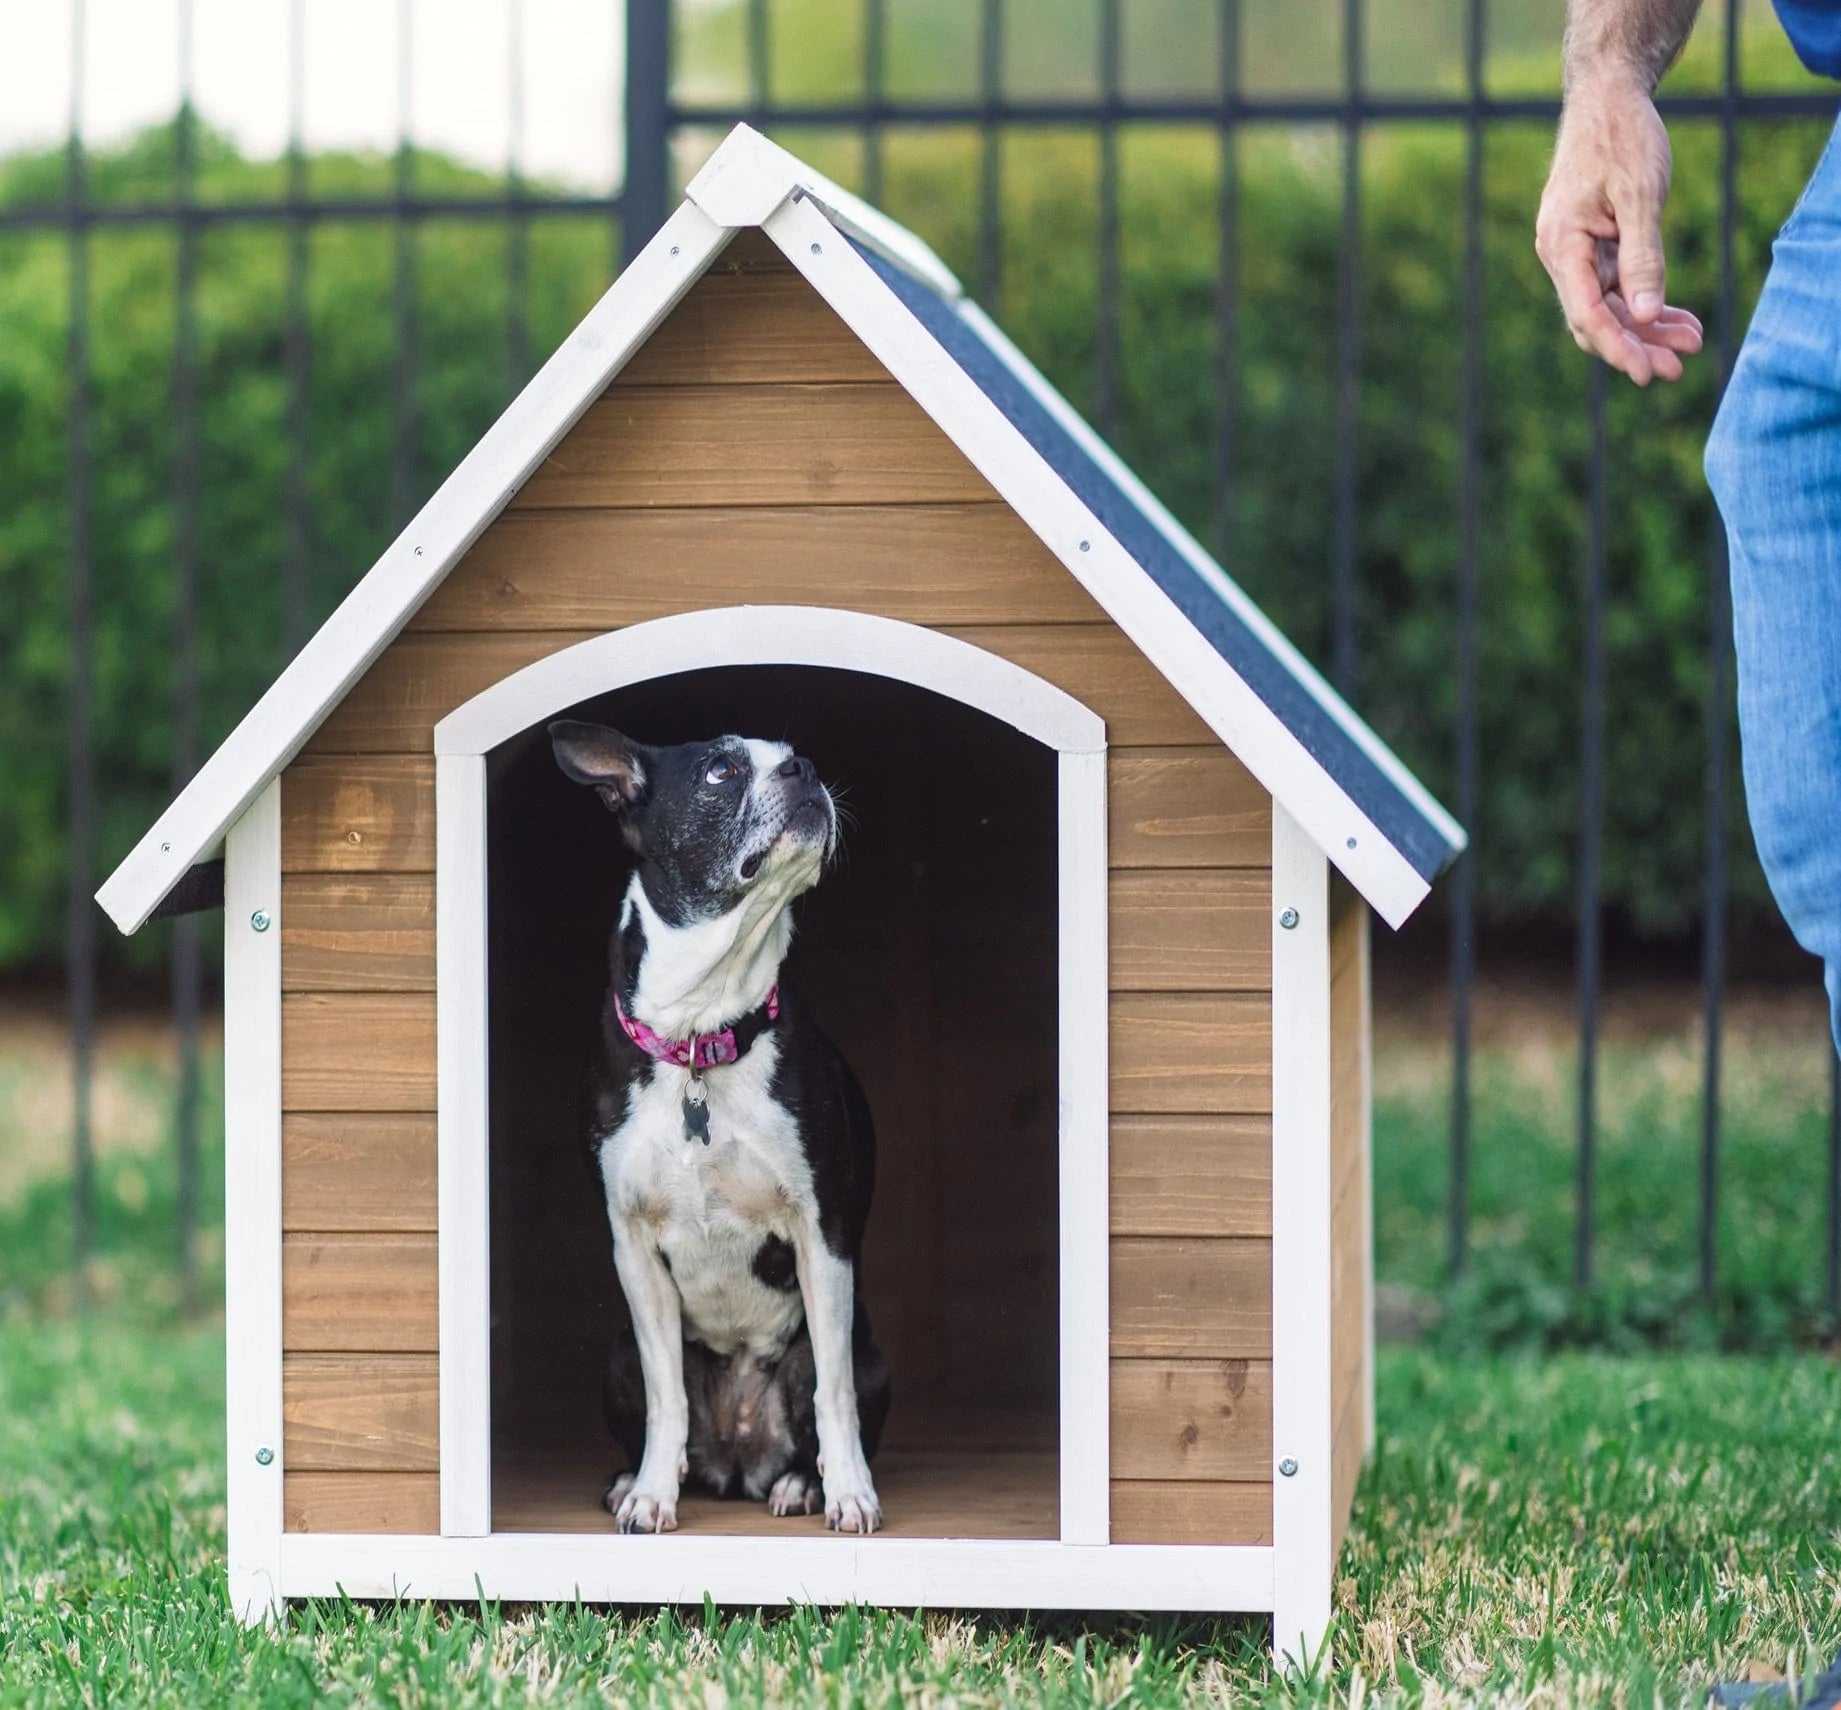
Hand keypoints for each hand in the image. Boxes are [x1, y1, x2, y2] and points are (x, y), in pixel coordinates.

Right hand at [1535, 75, 1704, 383]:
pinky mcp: (1594, 247)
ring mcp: (1577, 253)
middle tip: (1677, 367)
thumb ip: (1642, 259)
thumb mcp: (1640, 197)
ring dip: (1647, 328)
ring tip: (1690, 342)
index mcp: (1562, 246)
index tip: (1646, 372)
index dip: (1617, 347)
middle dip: (1636, 345)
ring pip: (1610, 307)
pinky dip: (1646, 301)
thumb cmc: (1622, 139)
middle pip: (1596, 319)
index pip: (1586, 314)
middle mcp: (1562, 256)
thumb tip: (1644, 315)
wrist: (1608, 97)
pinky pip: (1618, 286)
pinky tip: (1677, 317)